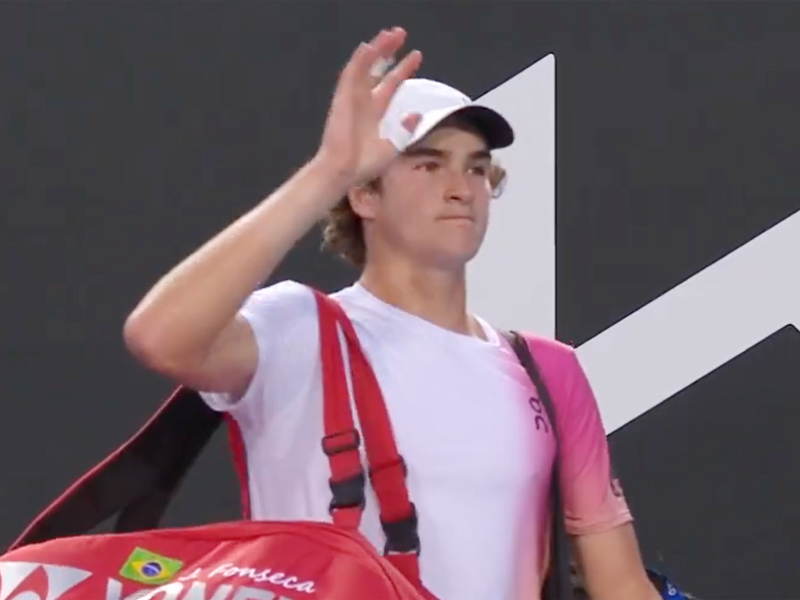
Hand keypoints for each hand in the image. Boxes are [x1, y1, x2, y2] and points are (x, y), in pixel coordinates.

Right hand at [315, 27, 422, 190]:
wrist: (345, 170)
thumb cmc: (366, 164)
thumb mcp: (393, 146)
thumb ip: (404, 129)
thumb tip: (416, 115)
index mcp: (377, 111)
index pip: (392, 83)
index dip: (404, 69)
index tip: (417, 55)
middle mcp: (365, 100)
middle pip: (379, 69)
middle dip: (389, 51)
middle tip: (401, 33)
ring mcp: (353, 97)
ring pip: (365, 66)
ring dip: (376, 49)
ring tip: (390, 34)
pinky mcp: (343, 98)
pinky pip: (350, 74)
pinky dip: (359, 60)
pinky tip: (368, 47)